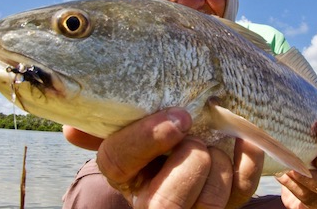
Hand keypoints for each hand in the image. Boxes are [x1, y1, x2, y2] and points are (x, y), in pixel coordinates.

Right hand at [64, 108, 263, 207]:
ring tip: (217, 141)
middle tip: (196, 136)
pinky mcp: (228, 207)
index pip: (118, 164)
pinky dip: (247, 162)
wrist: (195, 151)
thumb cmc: (158, 137)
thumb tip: (70, 129)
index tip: (176, 117)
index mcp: (127, 175)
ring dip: (219, 161)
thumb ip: (104, 128)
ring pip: (210, 201)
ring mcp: (195, 208)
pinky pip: (243, 191)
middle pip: (165, 201)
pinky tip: (245, 142)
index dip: (144, 141)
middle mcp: (156, 199)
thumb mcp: (130, 132)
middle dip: (190, 163)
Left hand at [276, 121, 316, 208]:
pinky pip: (308, 197)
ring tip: (287, 167)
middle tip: (309, 155)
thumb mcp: (308, 135)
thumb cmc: (306, 148)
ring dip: (303, 176)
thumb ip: (302, 123)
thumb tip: (280, 98)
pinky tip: (282, 176)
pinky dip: (292, 185)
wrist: (305, 178)